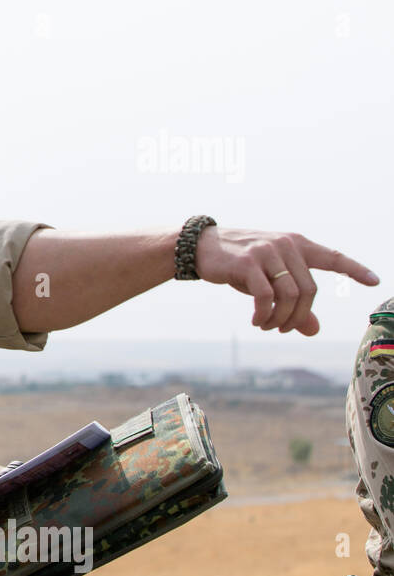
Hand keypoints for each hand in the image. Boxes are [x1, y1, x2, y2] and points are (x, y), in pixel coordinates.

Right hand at [194, 226, 378, 334]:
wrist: (201, 248)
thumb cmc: (240, 265)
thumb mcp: (269, 282)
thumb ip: (293, 304)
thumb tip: (313, 330)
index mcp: (297, 245)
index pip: (332, 257)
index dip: (354, 269)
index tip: (375, 281)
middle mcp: (286, 245)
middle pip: (308, 290)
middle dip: (297, 317)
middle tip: (282, 329)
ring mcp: (267, 252)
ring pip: (289, 295)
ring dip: (280, 319)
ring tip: (267, 326)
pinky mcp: (247, 263)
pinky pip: (266, 296)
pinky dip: (264, 315)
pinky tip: (257, 321)